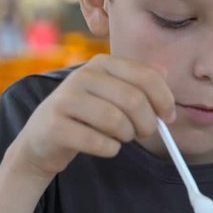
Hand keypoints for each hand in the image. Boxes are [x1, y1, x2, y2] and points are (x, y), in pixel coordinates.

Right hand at [8, 54, 175, 179]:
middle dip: (148, 123)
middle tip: (145, 133)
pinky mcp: (55, 125)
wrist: (43, 137)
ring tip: (121, 137)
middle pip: (134, 100)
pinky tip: (106, 147)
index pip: (146, 76)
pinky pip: (99, 142)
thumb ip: (139, 80)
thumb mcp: (112, 92)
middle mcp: (82, 76)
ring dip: (127, 136)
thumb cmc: (87, 114)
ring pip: (117, 122)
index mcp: (102, 63)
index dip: (164, 99)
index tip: (169, 117)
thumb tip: (165, 72)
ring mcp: (66, 99)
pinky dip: (110, 149)